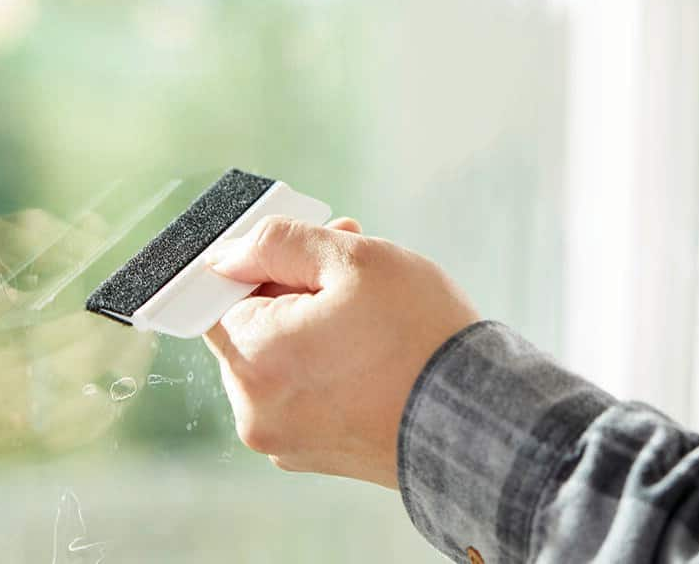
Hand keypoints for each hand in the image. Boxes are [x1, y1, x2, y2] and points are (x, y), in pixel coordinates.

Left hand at [202, 216, 479, 487]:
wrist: (479, 421)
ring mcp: (284, 439)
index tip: (306, 253)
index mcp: (254, 358)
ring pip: (279, 361)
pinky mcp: (314, 456)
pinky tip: (376, 352)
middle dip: (294, 291)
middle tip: (354, 269)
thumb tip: (226, 254)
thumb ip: (278, 243)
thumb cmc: (421, 335)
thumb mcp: (353, 259)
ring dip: (313, 329)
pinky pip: (303, 396)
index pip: (219, 293)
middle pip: (251, 328)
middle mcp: (255, 409)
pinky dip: (328, 369)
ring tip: (375, 312)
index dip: (264, 262)